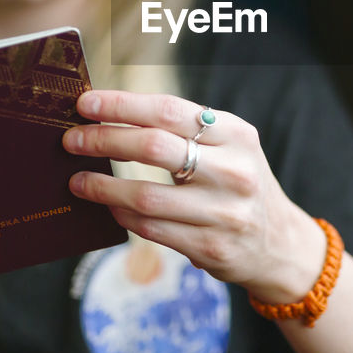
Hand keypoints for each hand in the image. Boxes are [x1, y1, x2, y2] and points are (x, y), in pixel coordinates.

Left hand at [63, 91, 326, 303]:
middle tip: (72, 141)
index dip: (121, 105)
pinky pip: (151, 228)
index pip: (169, 110)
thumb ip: (183, 131)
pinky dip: (121, 214)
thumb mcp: (228, 147)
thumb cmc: (237, 183)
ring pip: (146, 195)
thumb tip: (111, 117)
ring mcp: (224, 212)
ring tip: (78, 180)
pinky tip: (108, 206)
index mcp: (235, 134)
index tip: (85, 104)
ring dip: (103, 186)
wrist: (280, 243)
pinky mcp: (211, 248)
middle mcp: (234, 170)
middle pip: (154, 147)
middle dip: (103, 140)